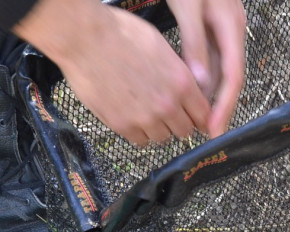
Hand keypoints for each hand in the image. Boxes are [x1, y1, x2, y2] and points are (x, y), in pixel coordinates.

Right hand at [14, 0, 211, 145]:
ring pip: (163, 138)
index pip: (204, 115)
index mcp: (182, 83)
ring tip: (147, 114)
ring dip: (158, 129)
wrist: (85, 38)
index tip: (195, 118)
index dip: (200, 117)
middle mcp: (167, 105)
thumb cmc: (120, 33)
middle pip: (184, 130)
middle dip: (179, 123)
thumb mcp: (161, 47)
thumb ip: (178, 73)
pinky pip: (139, 140)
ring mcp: (145, 118)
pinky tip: (132, 118)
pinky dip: (139, 133)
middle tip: (168, 115)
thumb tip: (187, 88)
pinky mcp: (122, 125)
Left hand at [167, 0, 246, 136]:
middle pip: (229, 77)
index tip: (214, 129)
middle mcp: (231, 30)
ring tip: (197, 118)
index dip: (224, 106)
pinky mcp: (211, 25)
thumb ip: (194, 45)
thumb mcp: (188, 7)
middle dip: (219, 106)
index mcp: (231, 27)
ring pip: (219, 69)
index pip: (233, 76)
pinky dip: (202, 75)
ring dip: (209, 94)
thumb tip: (201, 84)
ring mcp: (222, 28)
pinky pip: (209, 57)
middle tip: (206, 132)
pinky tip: (191, 90)